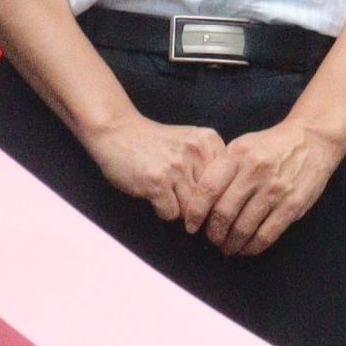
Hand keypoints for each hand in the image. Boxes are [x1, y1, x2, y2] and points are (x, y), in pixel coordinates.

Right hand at [79, 109, 225, 228]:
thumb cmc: (155, 143)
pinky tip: (154, 194)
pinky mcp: (157, 182)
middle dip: (198, 206)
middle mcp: (195, 152)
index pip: (228, 183)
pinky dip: (162, 210)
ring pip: (192, 209)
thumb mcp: (190, 143)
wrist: (117, 132)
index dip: (217, 196)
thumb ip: (210, 165)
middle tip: (181, 197)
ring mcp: (176, 166)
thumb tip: (225, 205)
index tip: (205, 198)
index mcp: (208, 140)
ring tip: (167, 193)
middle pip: (211, 199)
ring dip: (179, 208)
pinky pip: (170, 214)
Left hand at [199, 119, 342, 255]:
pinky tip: (247, 248)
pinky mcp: (292, 205)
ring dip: (232, 244)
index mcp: (238, 155)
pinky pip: (266, 234)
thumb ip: (223, 169)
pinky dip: (253, 247)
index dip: (196, 212)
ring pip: (244, 228)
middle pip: (224, 213)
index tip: (191, 226)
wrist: (312, 138)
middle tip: (213, 239)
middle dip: (214, 233)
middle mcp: (255, 171)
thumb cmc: (272, 145)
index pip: (208, 188)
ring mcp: (275, 189)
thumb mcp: (243, 146)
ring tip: (229, 247)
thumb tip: (200, 201)